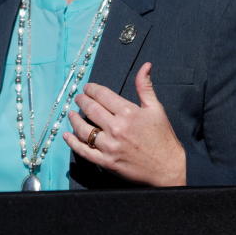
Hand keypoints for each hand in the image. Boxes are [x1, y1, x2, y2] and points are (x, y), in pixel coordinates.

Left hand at [64, 62, 186, 186]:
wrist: (168, 168)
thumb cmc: (163, 138)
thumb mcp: (156, 109)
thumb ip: (145, 87)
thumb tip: (145, 66)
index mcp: (128, 113)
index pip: (103, 95)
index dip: (92, 89)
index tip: (88, 88)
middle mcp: (117, 128)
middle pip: (91, 109)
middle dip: (82, 101)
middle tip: (78, 98)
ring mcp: (110, 146)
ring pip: (84, 130)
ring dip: (74, 120)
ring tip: (71, 114)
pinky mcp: (106, 162)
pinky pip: (84, 151)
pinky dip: (72, 143)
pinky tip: (67, 135)